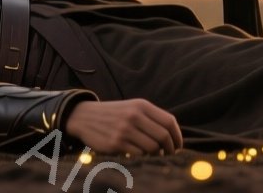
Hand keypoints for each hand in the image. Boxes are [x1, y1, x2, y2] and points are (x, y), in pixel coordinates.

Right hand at [64, 98, 182, 154]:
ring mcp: (125, 130)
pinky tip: (138, 154)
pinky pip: (138, 154)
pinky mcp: (116, 143)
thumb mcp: (132, 108)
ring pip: (152, 148)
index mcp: (141, 105)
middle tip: (168, 154)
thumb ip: (151, 118)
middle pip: (163, 136)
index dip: (177, 136)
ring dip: (156, 154)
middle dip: (170, 149)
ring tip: (152, 155)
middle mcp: (134, 115)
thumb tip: (172, 137)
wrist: (84, 116)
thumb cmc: (114, 114)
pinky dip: (142, 157)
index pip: (169, 121)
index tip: (178, 146)